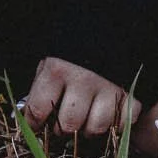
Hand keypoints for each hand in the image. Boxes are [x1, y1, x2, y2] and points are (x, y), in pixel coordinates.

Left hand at [21, 56, 140, 138]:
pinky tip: (109, 114)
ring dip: (89, 129)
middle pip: (69, 124)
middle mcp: (83, 80)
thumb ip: (40, 89)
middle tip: (65, 122)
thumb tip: (27, 119)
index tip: (36, 126)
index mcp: (57, 70)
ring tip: (87, 119)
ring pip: (96, 128)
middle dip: (64, 128)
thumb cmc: (73, 52)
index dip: (34, 123)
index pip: (38, 110)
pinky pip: (123, 123)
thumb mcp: (51, 63)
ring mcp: (109, 87)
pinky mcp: (131, 94)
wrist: (109, 28)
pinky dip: (116, 124)